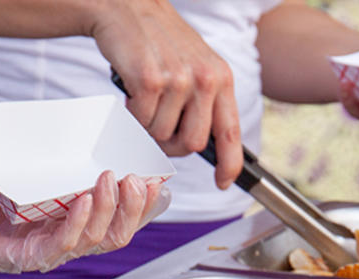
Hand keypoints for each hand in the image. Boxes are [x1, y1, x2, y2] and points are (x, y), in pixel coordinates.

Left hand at [0, 171, 168, 278]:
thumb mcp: (28, 175)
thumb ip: (54, 161)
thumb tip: (76, 125)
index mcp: (74, 227)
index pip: (119, 222)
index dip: (142, 206)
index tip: (156, 179)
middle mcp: (67, 244)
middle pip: (115, 235)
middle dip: (133, 207)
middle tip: (137, 178)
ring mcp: (49, 254)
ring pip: (94, 239)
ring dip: (107, 208)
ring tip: (108, 179)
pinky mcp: (26, 259)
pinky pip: (60, 245)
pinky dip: (76, 222)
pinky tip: (82, 201)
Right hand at [88, 1, 241, 189]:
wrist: (127, 8)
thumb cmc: (159, 41)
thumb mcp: (195, 66)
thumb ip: (203, 101)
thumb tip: (198, 143)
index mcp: (221, 78)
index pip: (231, 132)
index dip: (230, 163)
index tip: (222, 182)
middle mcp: (205, 79)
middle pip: (191, 144)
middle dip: (170, 143)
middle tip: (157, 125)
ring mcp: (179, 80)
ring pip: (161, 135)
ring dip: (147, 124)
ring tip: (145, 97)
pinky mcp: (151, 81)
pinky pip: (140, 121)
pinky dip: (131, 112)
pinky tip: (132, 90)